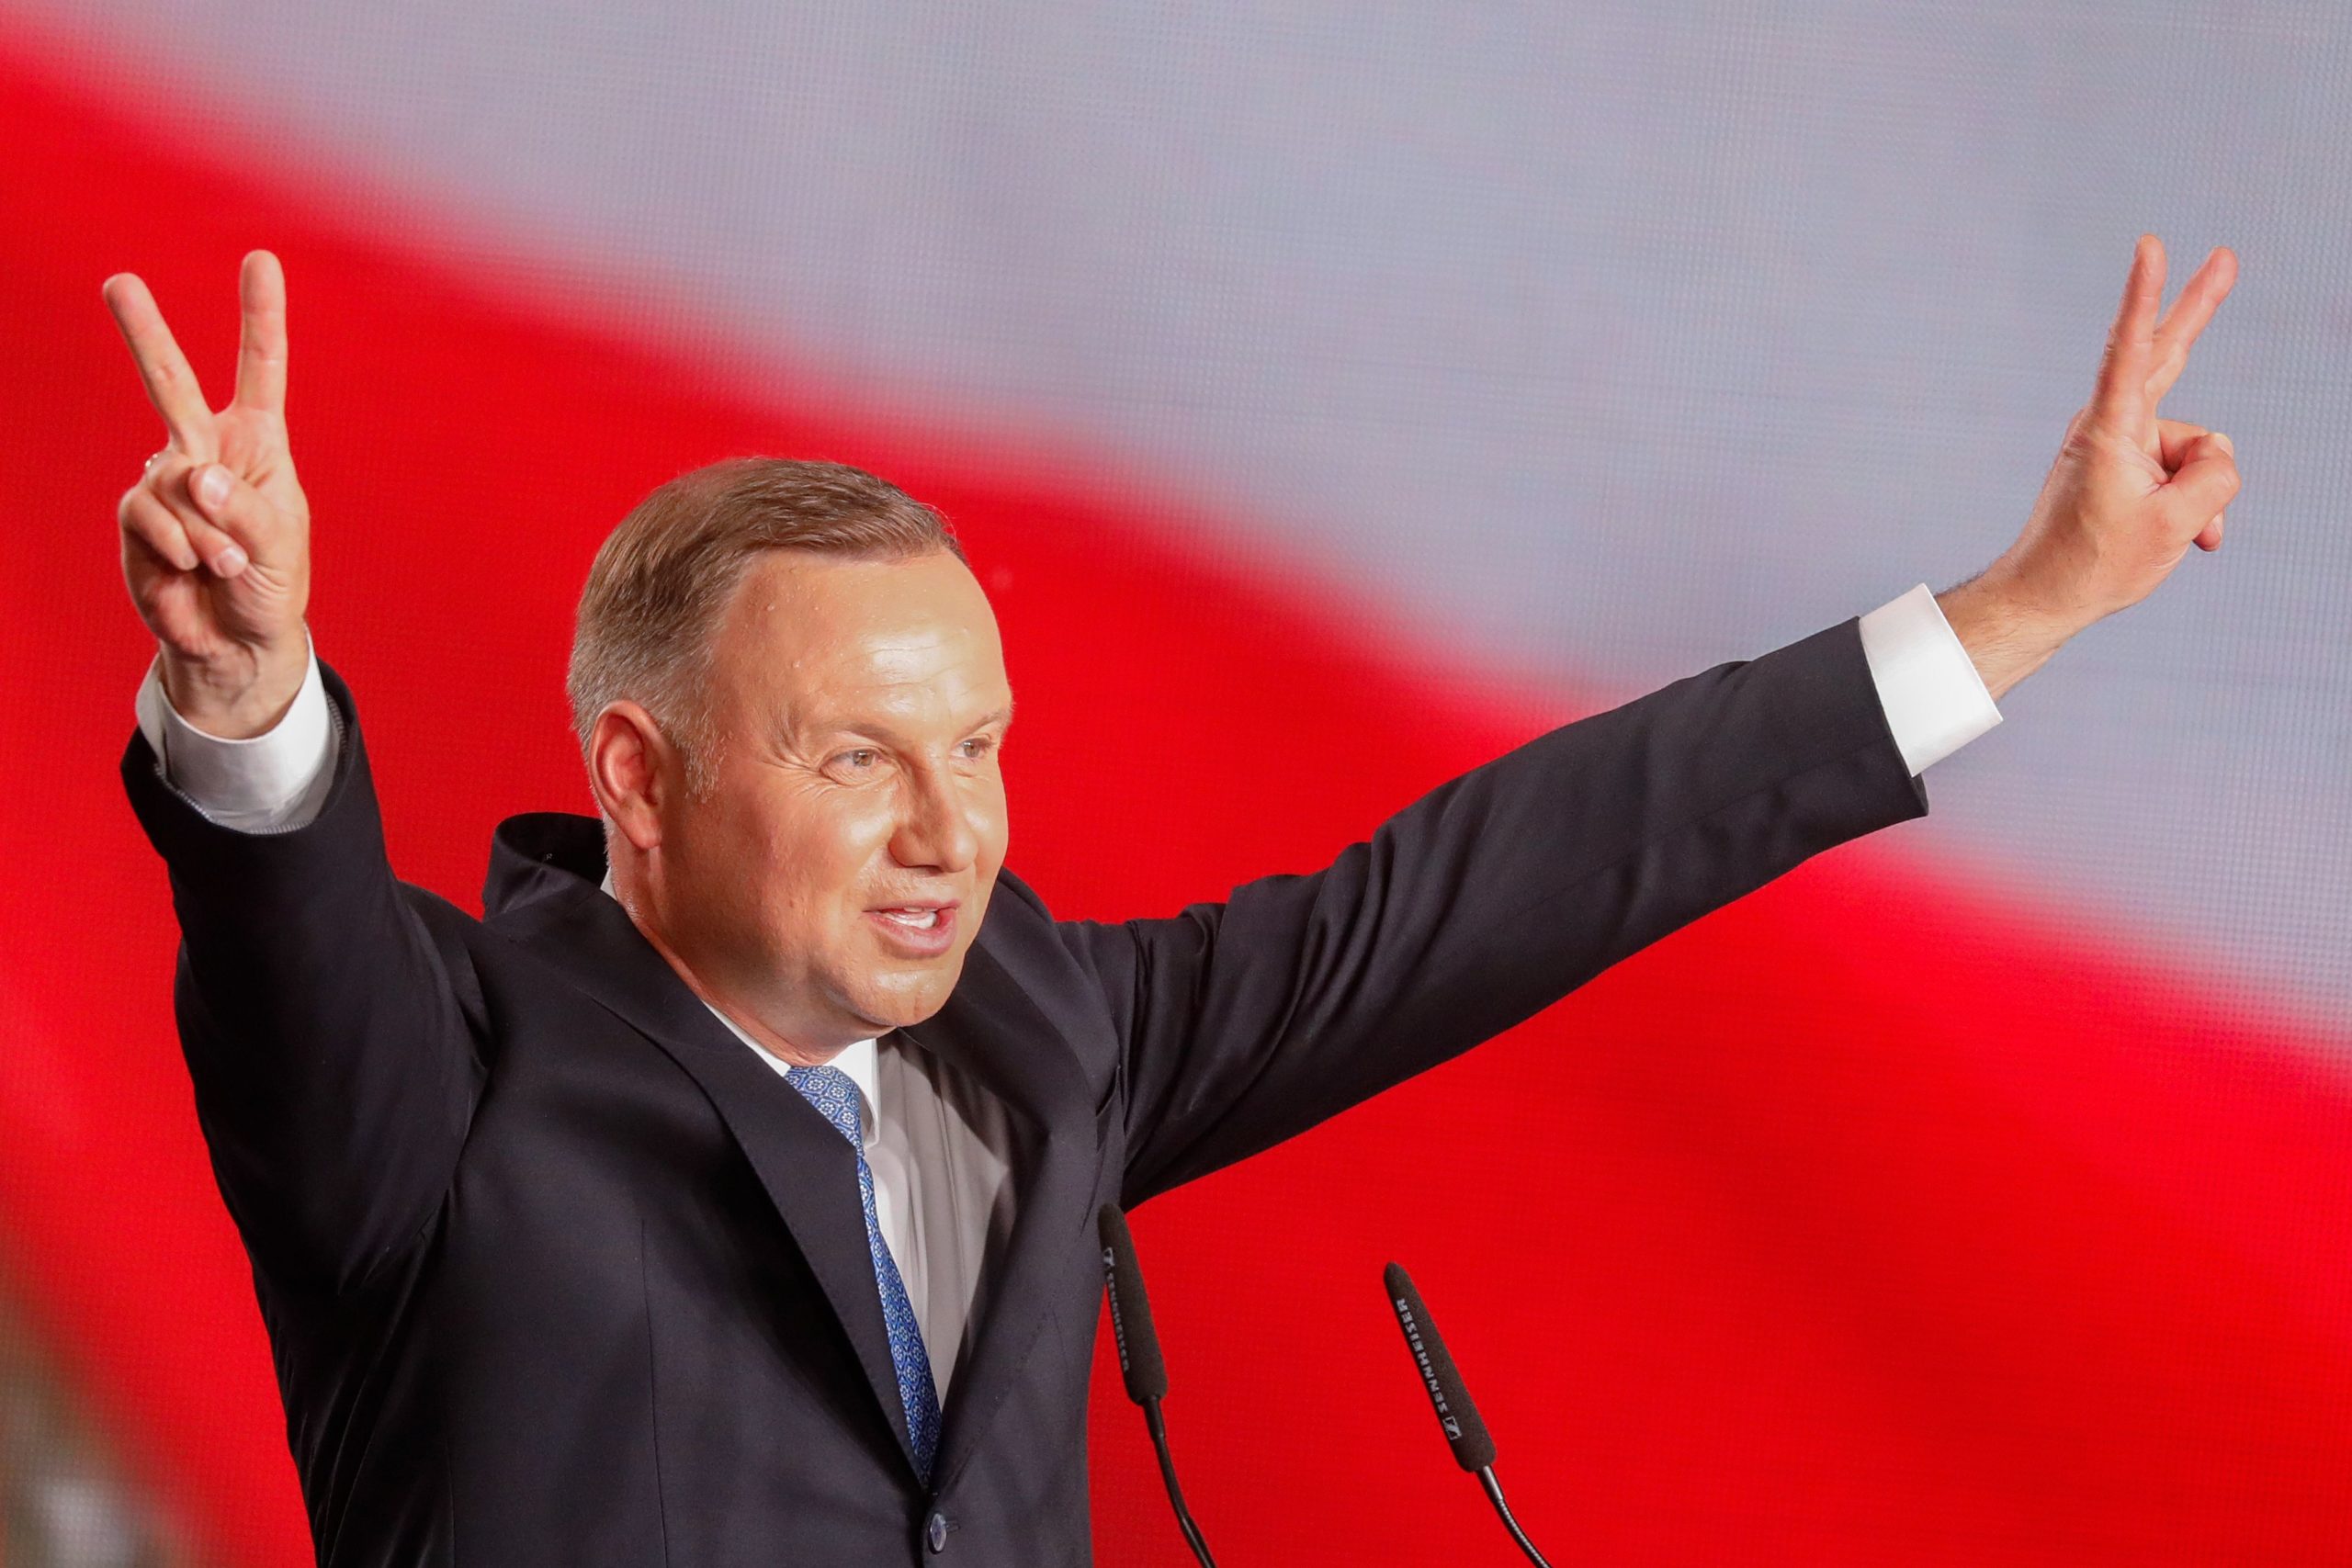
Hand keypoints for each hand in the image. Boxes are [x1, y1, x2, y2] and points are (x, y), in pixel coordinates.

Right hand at [106, 250, 311, 736]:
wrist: (234, 641)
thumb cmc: (269, 585)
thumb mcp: (279, 546)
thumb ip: (244, 509)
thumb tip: (195, 476)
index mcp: (257, 444)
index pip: (260, 371)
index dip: (260, 316)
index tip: (261, 259)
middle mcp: (206, 451)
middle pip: (170, 382)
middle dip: (142, 332)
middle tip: (117, 281)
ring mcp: (166, 482)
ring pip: (174, 482)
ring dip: (209, 536)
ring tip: (226, 566)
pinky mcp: (137, 517)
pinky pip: (154, 519)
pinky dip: (183, 550)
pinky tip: (195, 572)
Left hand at [1941, 235, 2242, 697]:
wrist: (2047, 598)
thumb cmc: (2096, 564)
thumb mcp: (2174, 525)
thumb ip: (2214, 477)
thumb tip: (2218, 451)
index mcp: (2109, 429)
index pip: (2130, 350)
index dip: (2144, 296)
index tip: (2148, 247)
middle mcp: (2111, 425)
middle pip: (2167, 355)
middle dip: (2200, 308)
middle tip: (2224, 256)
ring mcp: (2120, 443)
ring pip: (2193, 448)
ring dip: (2203, 493)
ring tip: (2180, 533)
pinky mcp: (2127, 464)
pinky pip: (2181, 471)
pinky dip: (2194, 504)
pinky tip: (2194, 538)